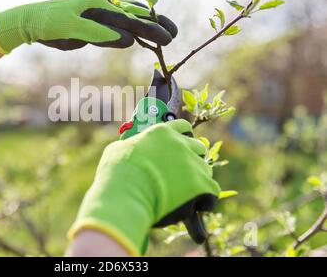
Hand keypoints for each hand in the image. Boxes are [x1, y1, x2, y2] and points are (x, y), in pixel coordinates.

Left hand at [0, 0, 176, 52]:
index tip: (167, 37)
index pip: (130, 18)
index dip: (150, 29)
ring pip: (128, 18)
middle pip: (134, 14)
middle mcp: (101, 6)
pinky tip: (138, 33)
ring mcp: (98, 13)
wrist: (30, 21)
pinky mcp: (93, 23)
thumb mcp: (70, 28)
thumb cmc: (47, 23)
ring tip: (164, 31)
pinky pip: (117, 25)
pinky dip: (131, 28)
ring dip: (146, 25)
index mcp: (98, 4)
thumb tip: (128, 39)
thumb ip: (98, 33)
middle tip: (173, 34)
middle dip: (154, 24)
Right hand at [68, 119, 220, 255]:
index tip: (182, 145)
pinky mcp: (201, 184)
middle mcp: (180, 144)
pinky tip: (197, 203)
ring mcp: (192, 163)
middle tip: (184, 171)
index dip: (184, 136)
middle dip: (193, 157)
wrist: (126, 192)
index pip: (182, 127)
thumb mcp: (118, 150)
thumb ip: (130, 146)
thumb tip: (127, 149)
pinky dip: (206, 197)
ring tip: (187, 190)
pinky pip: (213, 189)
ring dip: (199, 178)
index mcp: (162, 132)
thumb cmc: (117, 172)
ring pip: (206, 169)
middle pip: (198, 147)